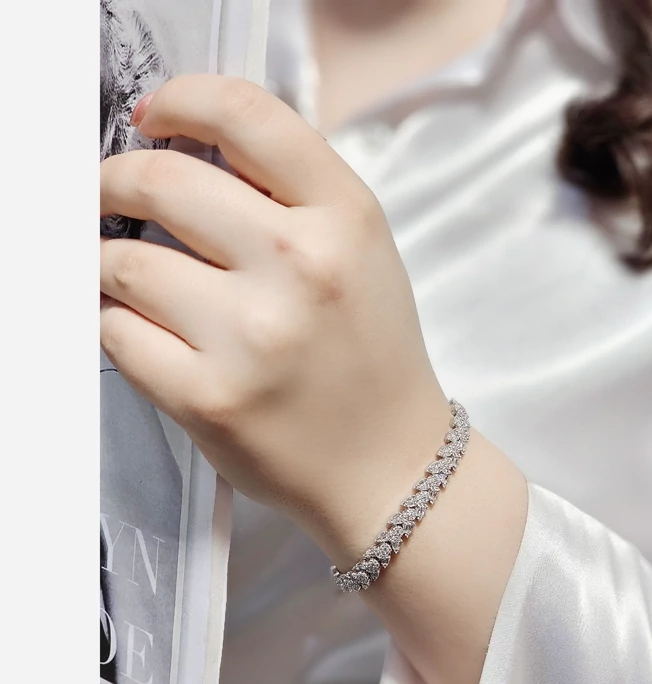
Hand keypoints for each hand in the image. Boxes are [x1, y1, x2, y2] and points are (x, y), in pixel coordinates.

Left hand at [100, 75, 450, 563]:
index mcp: (347, 220)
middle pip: (161, 181)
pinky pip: (117, 332)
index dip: (183, 100)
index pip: (246, 115)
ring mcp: (251, 336)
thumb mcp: (363, 256)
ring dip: (111, 262)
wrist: (390, 464)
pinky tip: (146, 330)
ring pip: (123, 261)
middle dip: (117, 181)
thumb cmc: (374, 358)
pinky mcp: (208, 398)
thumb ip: (294, 196)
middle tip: (112, 195)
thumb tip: (196, 153)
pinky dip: (119, 324)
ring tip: (131, 277)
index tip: (155, 117)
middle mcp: (300, 267)